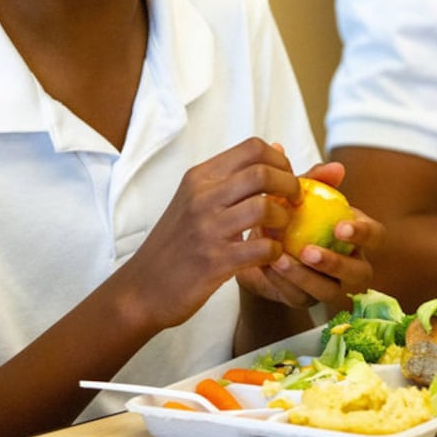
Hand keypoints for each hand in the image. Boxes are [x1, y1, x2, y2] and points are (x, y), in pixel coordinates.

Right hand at [115, 138, 302, 329]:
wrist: (142, 288)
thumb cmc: (175, 244)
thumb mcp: (195, 200)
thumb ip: (233, 176)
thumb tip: (276, 148)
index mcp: (199, 177)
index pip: (252, 148)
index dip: (280, 161)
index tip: (286, 178)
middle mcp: (202, 197)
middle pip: (262, 172)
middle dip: (290, 185)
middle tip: (294, 201)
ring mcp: (208, 229)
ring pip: (265, 207)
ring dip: (284, 219)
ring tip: (282, 229)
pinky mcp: (215, 261)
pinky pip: (262, 248)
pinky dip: (276, 251)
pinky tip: (272, 255)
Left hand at [237, 161, 385, 307]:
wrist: (260, 240)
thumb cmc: (292, 213)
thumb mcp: (300, 194)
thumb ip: (316, 180)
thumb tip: (336, 168)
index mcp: (357, 236)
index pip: (375, 237)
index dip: (363, 234)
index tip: (341, 226)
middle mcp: (351, 265)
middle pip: (360, 274)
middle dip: (336, 264)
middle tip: (309, 252)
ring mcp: (330, 287)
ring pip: (328, 292)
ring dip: (304, 277)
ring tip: (280, 259)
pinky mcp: (305, 300)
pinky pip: (299, 297)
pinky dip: (282, 283)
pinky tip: (267, 266)